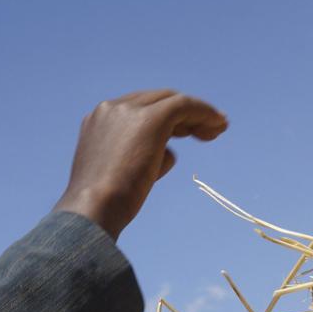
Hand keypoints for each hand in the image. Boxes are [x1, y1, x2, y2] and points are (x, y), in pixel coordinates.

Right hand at [52, 90, 227, 238]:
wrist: (93, 210)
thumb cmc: (104, 205)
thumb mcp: (118, 175)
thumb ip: (139, 157)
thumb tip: (168, 154)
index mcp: (98, 120)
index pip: (138, 110)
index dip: (166, 120)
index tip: (186, 135)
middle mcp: (111, 108)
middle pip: (156, 101)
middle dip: (183, 115)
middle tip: (207, 133)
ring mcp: (128, 111)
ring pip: (172, 102)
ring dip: (197, 114)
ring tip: (219, 129)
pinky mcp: (150, 118)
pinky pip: (184, 105)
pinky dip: (204, 112)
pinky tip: (219, 125)